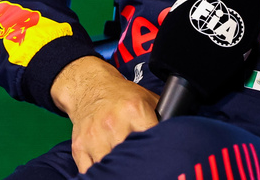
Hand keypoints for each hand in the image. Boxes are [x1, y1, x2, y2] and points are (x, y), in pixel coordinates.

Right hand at [51, 55, 158, 171]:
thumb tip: (180, 136)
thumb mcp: (148, 99)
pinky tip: (111, 171)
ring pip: (110, 168)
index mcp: (134, 110)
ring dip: (120, 171)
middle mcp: (113, 123)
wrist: (90, 88)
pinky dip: (101, 174)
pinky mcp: (79, 147)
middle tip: (146, 166)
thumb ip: (164, 117)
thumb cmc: (123, 97)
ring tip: (128, 169)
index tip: (161, 159)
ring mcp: (94, 137)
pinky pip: (90, 172)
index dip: (158, 153)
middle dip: (140, 164)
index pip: (152, 140)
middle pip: (130, 156)